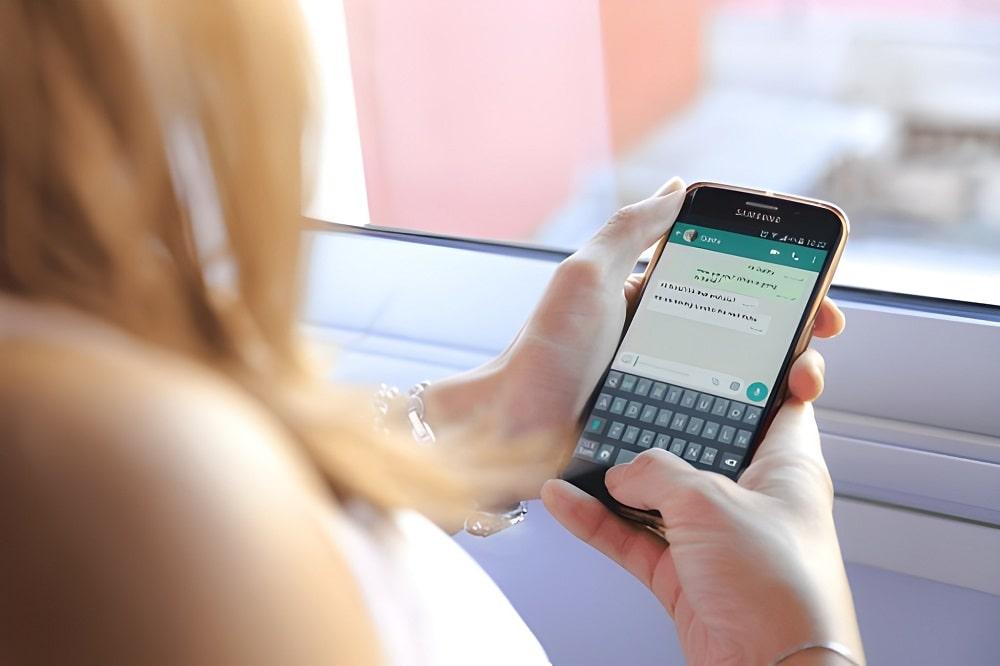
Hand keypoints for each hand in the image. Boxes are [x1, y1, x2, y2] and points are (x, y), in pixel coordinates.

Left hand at [426, 177, 844, 489]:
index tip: (814, 283)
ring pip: (745, 378)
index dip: (775, 278)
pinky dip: (757, 417)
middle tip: (822, 332)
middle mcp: (666, 341)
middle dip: (794, 327)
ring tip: (806, 379)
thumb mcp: (586, 274)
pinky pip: (722, 421)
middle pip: (748, 330)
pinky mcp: (669, 430)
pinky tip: (781, 418)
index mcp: (651, 299)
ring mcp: (671, 388)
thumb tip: (680, 186)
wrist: (513, 431)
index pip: (728, 279)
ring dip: (786, 374)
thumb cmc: (544, 350)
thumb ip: (630, 228)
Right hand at [541, 363, 863, 663]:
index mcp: (784, 467)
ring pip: (657, 495)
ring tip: (578, 452)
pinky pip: (632, 538)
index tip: (730, 348)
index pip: (778, 403)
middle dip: (660, 427)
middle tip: (626, 396)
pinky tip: (566, 502)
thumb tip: (625, 470)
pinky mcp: (684, 575)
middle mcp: (751, 498)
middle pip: (700, 447)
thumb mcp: (711, 504)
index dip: (759, 374)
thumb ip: (660, 474)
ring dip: (616, 479)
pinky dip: (598, 522)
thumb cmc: (780, 591)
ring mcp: (715, 538)